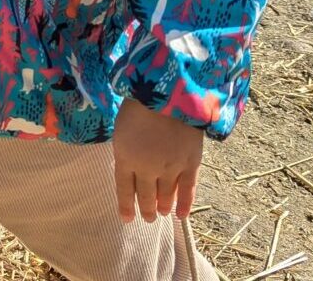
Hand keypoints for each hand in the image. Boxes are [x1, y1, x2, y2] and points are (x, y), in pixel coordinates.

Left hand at [111, 100, 204, 223]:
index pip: (124, 188)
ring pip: (165, 195)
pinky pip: (187, 189)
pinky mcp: (190, 164)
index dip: (126, 206)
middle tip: (147, 217)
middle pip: (146, 195)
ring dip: (162, 207)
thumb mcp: (122, 127)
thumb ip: (126, 148)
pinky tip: (181, 215)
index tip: (127, 219)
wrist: (169, 93)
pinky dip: (185, 204)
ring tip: (161, 213)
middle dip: (146, 209)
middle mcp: (146, 168)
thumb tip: (130, 163)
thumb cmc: (140, 104)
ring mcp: (169, 168)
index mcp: (126, 158)